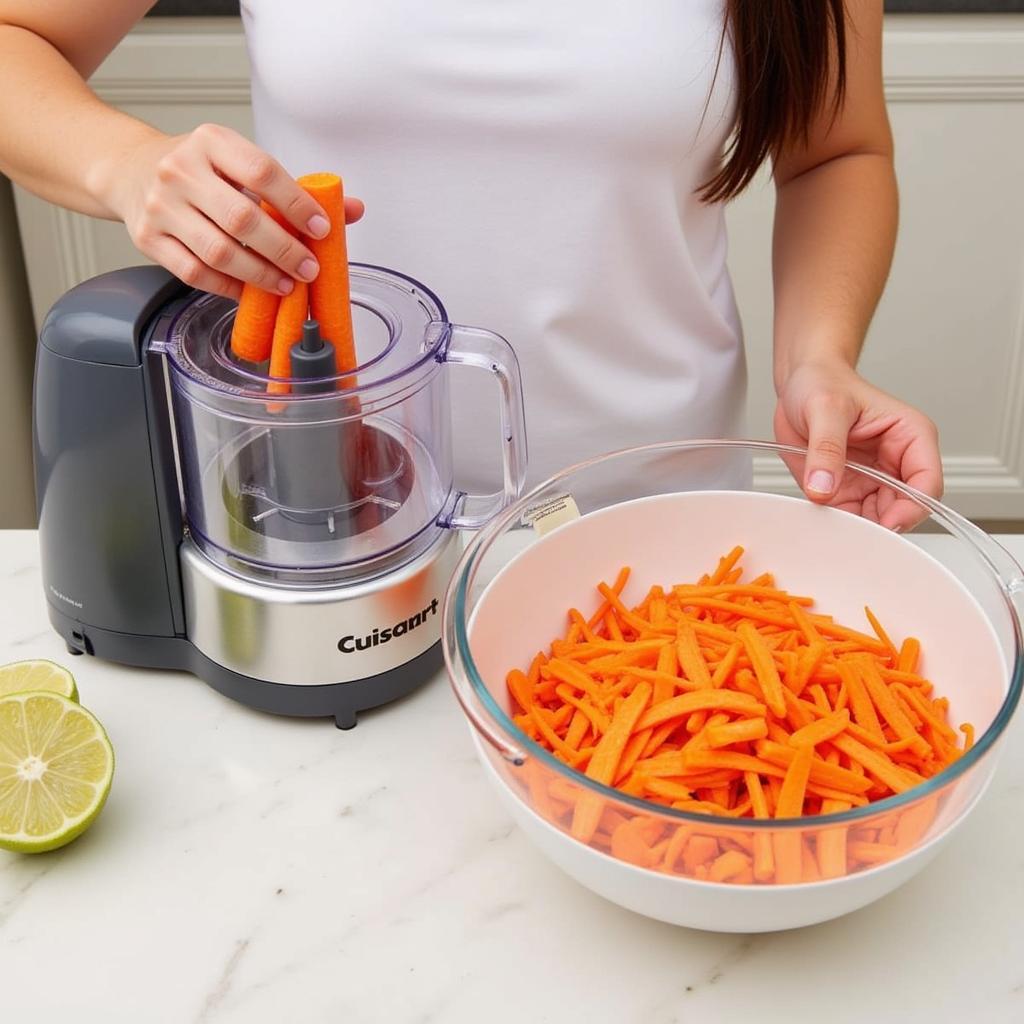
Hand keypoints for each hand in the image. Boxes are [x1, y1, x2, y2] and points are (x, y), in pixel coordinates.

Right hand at [99, 123, 363, 299]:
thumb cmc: (198, 169)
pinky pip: (195, 273)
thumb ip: (294, 188)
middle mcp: (180, 170)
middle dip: (284, 250)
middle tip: (309, 268)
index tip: (321, 229)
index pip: (262, 172)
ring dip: (260, 275)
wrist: (129, 169)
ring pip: (218, 252)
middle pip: (242, 219)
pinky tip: (251, 292)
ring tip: (286, 285)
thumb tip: (350, 211)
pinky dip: (228, 288)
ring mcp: (161, 207)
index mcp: (211, 142)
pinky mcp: (148, 240)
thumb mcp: (240, 161)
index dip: (297, 205)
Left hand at [773, 359, 942, 531]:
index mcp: (910, 437)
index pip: (927, 483)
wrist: (799, 384)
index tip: (886, 523)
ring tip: (834, 529)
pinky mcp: (849, 490)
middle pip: (905, 509)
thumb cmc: (823, 382)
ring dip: (858, 529)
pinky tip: (823, 524)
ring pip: (878, 519)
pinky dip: (839, 525)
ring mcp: (873, 479)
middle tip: (853, 534)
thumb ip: (826, 449)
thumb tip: (823, 487)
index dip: (912, 508)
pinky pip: (850, 517)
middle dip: (881, 525)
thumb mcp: (825, 408)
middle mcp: (897, 462)